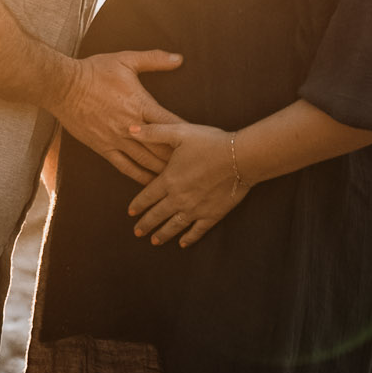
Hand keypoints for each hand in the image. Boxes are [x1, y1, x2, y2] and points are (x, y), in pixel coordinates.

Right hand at [52, 50, 183, 183]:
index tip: (201, 142)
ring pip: (146, 161)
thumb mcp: (126, 59)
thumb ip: (154, 59)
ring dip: (162, 170)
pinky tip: (150, 184)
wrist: (63, 87)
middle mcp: (132, 126)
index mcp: (141, 105)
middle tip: (195, 167)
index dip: (187, 134)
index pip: (171, 124)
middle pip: (162, 148)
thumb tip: (179, 58)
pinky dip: (140, 176)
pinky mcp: (104, 148)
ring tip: (179, 179)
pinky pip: (125, 167)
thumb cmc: (95, 71)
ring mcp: (117, 139)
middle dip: (179, 158)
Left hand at [126, 121, 246, 246]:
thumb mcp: (179, 132)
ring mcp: (195, 209)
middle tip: (137, 232)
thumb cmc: (210, 142)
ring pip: (174, 226)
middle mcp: (179, 198)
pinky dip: (189, 238)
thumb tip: (130, 129)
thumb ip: (153, 132)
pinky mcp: (212, 215)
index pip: (147, 197)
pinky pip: (197, 231)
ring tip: (154, 241)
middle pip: (157, 215)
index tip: (130, 213)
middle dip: (146, 224)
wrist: (240, 157)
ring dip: (163, 235)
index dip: (137, 205)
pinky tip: (183, 244)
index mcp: (168, 180)